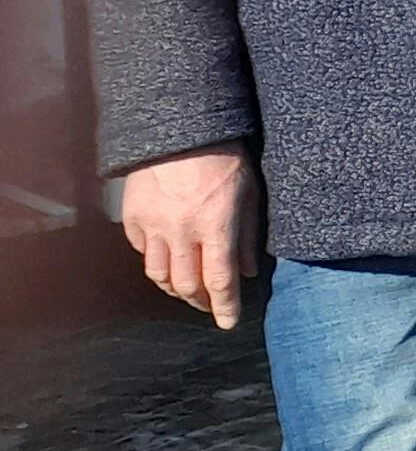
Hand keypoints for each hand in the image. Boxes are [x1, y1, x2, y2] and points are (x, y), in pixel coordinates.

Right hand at [120, 148, 260, 328]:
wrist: (180, 128)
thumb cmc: (224, 156)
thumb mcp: (248, 193)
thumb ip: (247, 235)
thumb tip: (247, 272)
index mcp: (215, 225)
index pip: (220, 280)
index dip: (225, 306)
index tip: (228, 322)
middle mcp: (181, 232)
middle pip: (186, 286)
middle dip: (200, 302)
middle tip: (210, 306)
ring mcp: (153, 225)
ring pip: (159, 275)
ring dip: (175, 288)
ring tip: (189, 290)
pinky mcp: (133, 217)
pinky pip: (142, 252)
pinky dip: (156, 262)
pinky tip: (168, 261)